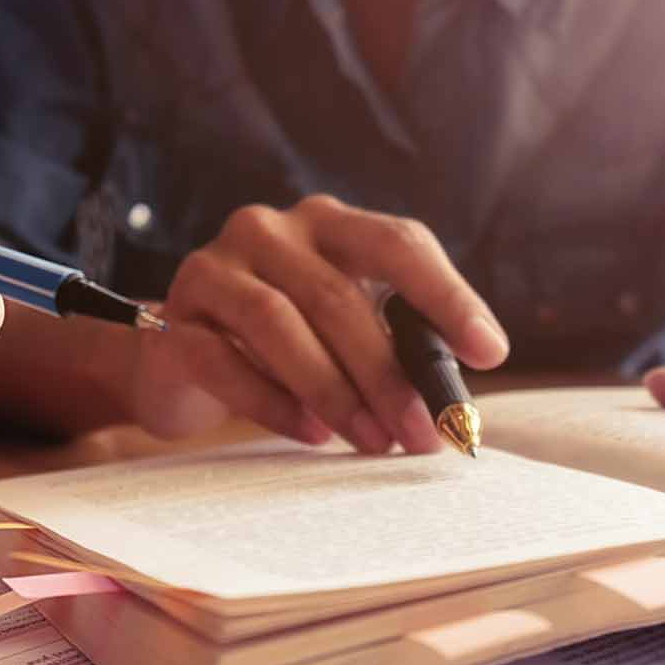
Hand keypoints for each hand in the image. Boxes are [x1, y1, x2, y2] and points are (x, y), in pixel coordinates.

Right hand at [125, 195, 509, 453]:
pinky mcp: (174, 321)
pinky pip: (226, 362)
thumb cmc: (281, 347)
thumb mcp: (344, 332)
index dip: (447, 295)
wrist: (178, 361)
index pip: (397, 242)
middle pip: (338, 296)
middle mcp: (268, 230)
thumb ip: (397, 344)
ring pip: (279, 324)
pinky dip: (275, 404)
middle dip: (387, 374)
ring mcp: (213, 270)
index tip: (489, 353)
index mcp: (327, 223)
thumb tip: (459, 398)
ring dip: (335, 391)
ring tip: (373, 441)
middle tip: (421, 434)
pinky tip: (312, 435)